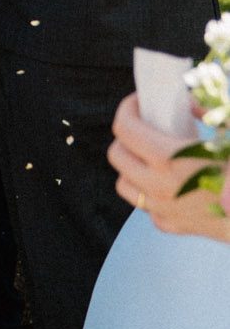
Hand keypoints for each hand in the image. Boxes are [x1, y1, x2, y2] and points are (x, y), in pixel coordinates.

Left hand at [108, 92, 229, 240]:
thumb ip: (210, 113)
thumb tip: (192, 107)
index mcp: (170, 158)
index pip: (125, 129)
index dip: (128, 109)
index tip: (139, 101)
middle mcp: (159, 186)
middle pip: (117, 155)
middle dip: (126, 135)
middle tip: (145, 126)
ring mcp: (163, 209)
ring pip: (125, 184)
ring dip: (132, 165)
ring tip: (151, 154)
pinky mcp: (174, 226)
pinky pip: (147, 206)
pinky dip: (151, 192)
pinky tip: (171, 182)